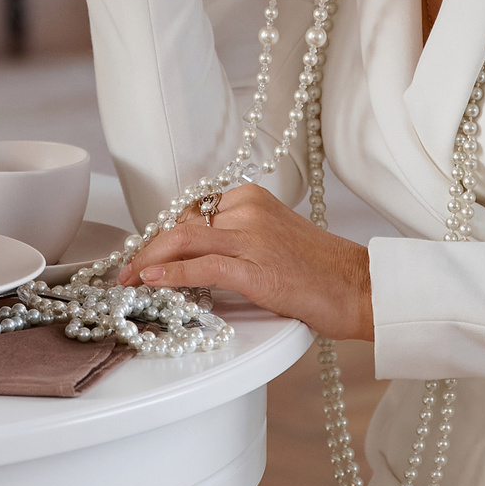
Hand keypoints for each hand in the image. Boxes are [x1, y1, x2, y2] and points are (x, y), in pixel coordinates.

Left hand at [120, 183, 372, 340]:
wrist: (359, 287)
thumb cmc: (319, 270)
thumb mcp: (272, 239)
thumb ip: (234, 238)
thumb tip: (191, 257)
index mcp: (250, 198)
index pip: (190, 212)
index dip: (161, 236)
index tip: (143, 254)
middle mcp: (248, 210)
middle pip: (180, 224)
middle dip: (146, 248)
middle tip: (125, 272)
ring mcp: (252, 237)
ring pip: (183, 241)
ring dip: (148, 262)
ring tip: (129, 281)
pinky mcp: (257, 269)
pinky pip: (203, 266)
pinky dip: (172, 274)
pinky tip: (152, 282)